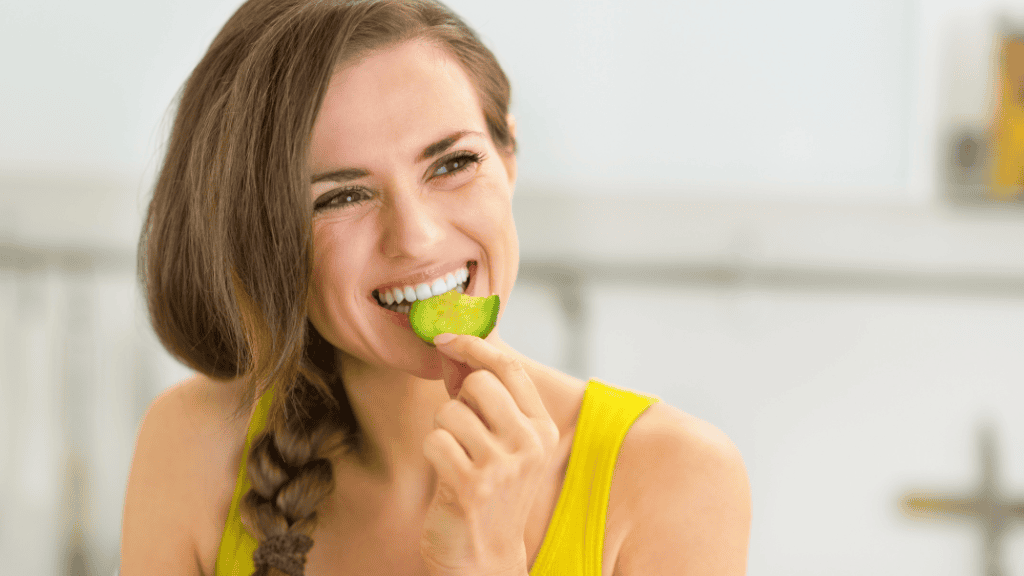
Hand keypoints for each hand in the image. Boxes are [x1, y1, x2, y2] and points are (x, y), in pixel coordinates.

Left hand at [420, 333, 559, 575]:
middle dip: (458, 400)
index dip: (474, 346)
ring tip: (456, 456)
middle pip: (479, 382)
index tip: (448, 339)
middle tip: (462, 430)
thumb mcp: (504, 444)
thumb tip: (455, 345)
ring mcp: (502, 465)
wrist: (484, 559)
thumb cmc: (489, 493)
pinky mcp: (472, 484)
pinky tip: (446, 473)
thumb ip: (488, 398)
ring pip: (451, 410)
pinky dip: (432, 452)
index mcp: (542, 429)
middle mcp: (529, 443)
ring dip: (442, 429)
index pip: (510, 367)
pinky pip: (434, 440)